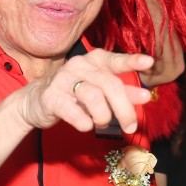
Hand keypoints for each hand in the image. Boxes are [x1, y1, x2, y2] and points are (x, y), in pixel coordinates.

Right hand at [18, 49, 155, 134]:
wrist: (35, 102)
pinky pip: (73, 112)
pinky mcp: (51, 97)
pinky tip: (86, 125)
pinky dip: (84, 122)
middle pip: (110, 85)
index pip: (116, 60)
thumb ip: (123, 92)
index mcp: (94, 60)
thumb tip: (145, 96)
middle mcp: (79, 65)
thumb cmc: (75, 94)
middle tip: (131, 125)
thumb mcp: (101, 91)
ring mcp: (63, 79)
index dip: (132, 61)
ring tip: (102, 123)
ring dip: (103, 116)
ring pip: (93, 97)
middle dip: (124, 109)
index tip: (149, 62)